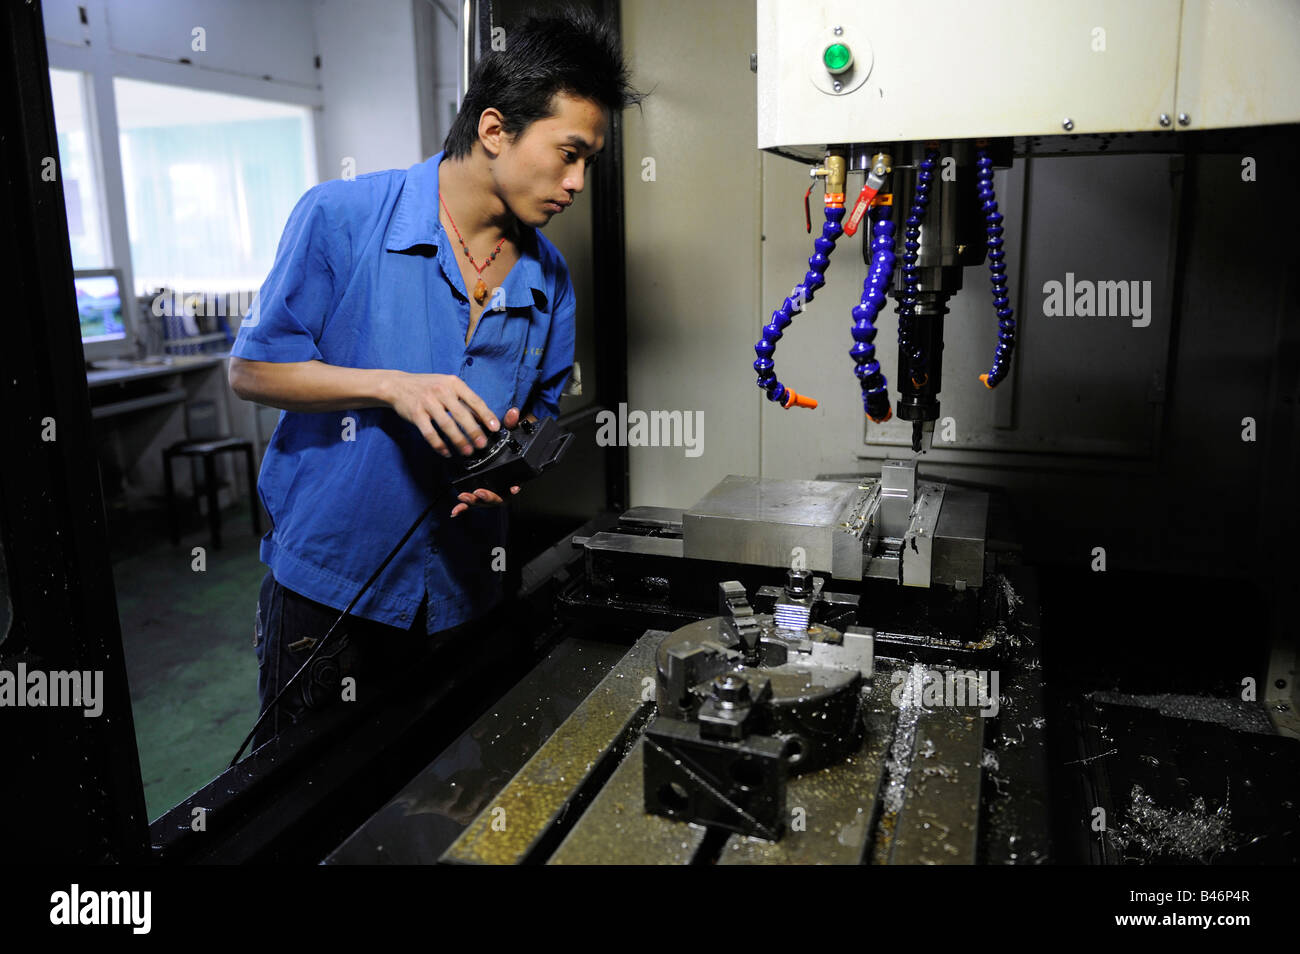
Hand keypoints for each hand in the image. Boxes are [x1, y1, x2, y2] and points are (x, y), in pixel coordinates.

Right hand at [383, 371, 500, 456]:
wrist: (397, 385)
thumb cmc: (427, 386)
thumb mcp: (447, 386)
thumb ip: (464, 400)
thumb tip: (483, 418)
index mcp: (453, 383)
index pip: (474, 400)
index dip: (486, 415)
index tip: (495, 428)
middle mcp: (441, 391)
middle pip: (461, 415)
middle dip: (474, 432)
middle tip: (482, 444)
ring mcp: (427, 402)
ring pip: (447, 426)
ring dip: (459, 441)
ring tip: (467, 451)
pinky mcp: (416, 414)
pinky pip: (430, 433)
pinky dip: (439, 445)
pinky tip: (446, 452)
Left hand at [450, 407, 522, 517]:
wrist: (507, 448)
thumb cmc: (510, 442)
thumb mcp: (512, 430)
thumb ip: (512, 422)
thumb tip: (513, 412)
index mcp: (515, 473)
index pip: (518, 483)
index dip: (515, 487)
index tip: (513, 488)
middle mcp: (504, 485)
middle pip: (500, 497)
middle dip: (489, 497)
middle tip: (478, 492)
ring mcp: (493, 490)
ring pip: (485, 501)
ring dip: (474, 503)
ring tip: (464, 498)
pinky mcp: (481, 491)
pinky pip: (474, 503)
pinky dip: (464, 508)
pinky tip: (455, 511)